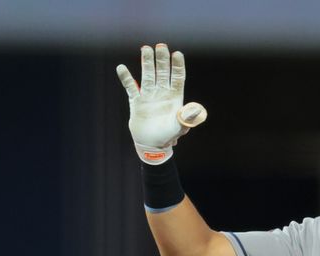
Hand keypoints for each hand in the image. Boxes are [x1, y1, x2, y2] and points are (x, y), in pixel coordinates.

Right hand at [116, 43, 206, 163]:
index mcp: (175, 97)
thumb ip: (188, 117)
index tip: (177, 54)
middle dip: (162, 59)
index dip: (178, 66)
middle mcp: (162, 93)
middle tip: (161, 46)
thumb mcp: (181, 127)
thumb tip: (197, 109)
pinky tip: (121, 68)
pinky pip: (131, 87)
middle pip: (162, 72)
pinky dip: (126, 78)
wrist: (152, 145)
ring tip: (145, 48)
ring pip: (148, 75)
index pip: (177, 77)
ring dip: (147, 62)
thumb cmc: (169, 135)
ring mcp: (149, 95)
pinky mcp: (136, 101)